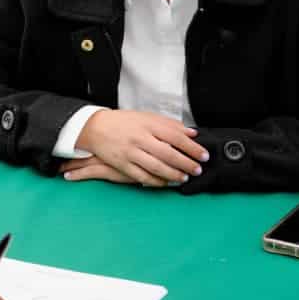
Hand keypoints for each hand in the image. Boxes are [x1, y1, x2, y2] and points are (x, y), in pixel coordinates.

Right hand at [69, 110, 208, 186]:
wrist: (95, 127)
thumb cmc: (123, 122)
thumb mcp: (146, 117)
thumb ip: (169, 124)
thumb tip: (191, 133)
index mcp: (147, 125)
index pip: (175, 136)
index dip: (192, 147)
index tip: (203, 154)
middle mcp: (140, 138)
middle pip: (168, 154)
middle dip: (186, 163)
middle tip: (198, 169)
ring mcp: (130, 152)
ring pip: (157, 167)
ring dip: (174, 174)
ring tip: (185, 177)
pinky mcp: (122, 165)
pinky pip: (142, 176)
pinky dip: (156, 181)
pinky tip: (166, 182)